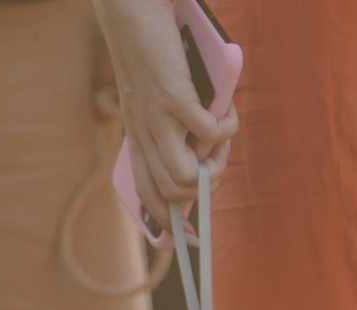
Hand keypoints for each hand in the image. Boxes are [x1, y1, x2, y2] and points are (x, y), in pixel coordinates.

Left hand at [91, 0, 236, 228]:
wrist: (130, 7)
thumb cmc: (152, 47)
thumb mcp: (159, 94)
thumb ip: (176, 122)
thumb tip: (208, 149)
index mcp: (137, 133)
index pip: (148, 194)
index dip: (169, 223)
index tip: (190, 239)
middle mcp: (142, 131)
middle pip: (175, 191)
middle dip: (209, 184)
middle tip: (220, 155)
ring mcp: (156, 117)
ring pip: (187, 175)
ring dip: (217, 161)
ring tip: (223, 133)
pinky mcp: (172, 97)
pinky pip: (208, 134)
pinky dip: (226, 127)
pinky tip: (225, 108)